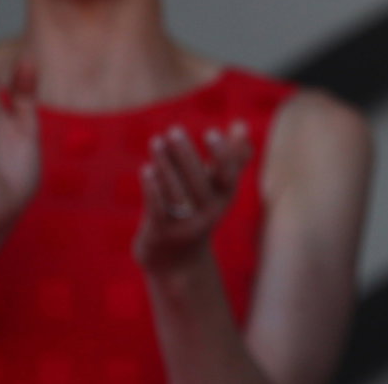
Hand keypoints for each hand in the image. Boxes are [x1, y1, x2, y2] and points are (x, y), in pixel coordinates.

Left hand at [133, 122, 252, 273]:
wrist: (178, 262)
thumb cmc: (198, 213)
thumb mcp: (216, 188)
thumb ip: (231, 157)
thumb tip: (241, 124)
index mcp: (223, 199)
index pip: (227, 177)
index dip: (222, 155)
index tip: (210, 132)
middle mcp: (207, 214)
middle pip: (199, 182)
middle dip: (186, 155)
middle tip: (174, 129)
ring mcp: (184, 226)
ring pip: (176, 193)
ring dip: (165, 165)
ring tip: (156, 140)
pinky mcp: (162, 234)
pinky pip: (158, 210)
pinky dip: (153, 189)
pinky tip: (146, 168)